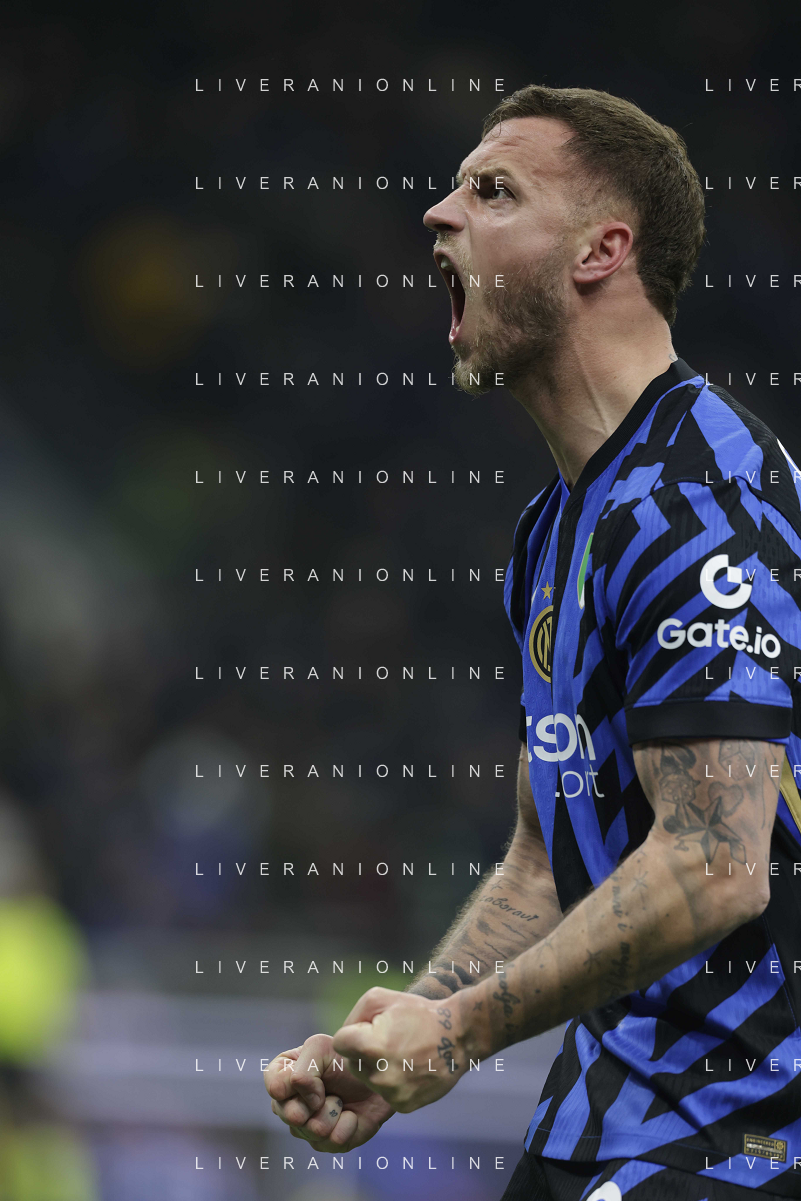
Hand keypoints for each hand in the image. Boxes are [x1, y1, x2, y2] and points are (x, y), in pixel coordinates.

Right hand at [264, 1032, 394, 1150]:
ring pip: (313, 1131)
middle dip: (317, 1102)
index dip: (297, 1084)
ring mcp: (306, 1127)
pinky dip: (348, 1125)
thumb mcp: (320, 1048)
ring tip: (341, 1100)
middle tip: (331, 1090)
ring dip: (334, 1112)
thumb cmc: (347, 1058)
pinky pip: (333, 1142)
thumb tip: (309, 1103)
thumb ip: (302, 1070)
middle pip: (291, 1115)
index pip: (276, 1088)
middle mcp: (289, 1104)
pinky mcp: (327, 1143)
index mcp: (282, 1076)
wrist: (379, 1074)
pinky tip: (351, 1115)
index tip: (317, 1075)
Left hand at [332, 987, 469, 1111]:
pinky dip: (393, 1083)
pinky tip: (409, 1069)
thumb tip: (342, 1041)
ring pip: (368, 1080)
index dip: (353, 1033)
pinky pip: (385, 1093)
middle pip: (352, 1064)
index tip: (371, 1029)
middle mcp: (380, 1075)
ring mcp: (392, 1093)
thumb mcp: (380, 999)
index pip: (340, 1044)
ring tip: (401, 1054)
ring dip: (377, 1068)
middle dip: (364, 1052)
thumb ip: (353, 1017)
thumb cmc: (417, 1013)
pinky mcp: (404, 1106)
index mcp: (371, 1046)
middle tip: (389, 1041)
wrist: (458, 1035)